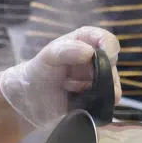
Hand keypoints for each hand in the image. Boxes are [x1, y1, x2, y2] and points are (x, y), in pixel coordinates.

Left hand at [0, 27, 121, 128]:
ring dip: (95, 90)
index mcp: (83, 42)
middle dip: (100, 74)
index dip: (109, 46)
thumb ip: (66, 51)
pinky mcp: (95, 99)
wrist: (29, 101)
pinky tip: (78, 101)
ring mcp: (96, 80)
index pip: (105, 39)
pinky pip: (106, 102)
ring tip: (70, 90)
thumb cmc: (37, 73)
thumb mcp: (47, 57)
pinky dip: (96, 103)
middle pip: (112, 65)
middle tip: (75, 79)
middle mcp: (93, 60)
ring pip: (112, 85)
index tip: (106, 56)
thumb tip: (90, 52)